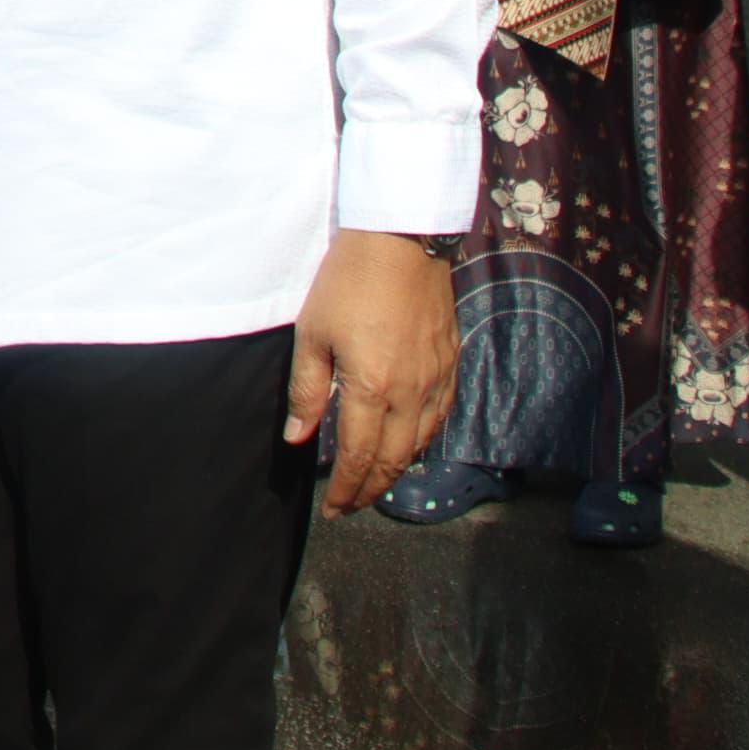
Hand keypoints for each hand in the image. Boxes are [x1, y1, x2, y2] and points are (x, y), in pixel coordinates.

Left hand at [288, 230, 455, 513]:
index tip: (334, 510)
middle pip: (392, 460)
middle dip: (370, 490)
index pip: (358, 457)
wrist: (402, 239)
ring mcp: (436, 379)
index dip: (346, 490)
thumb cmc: (349, 281)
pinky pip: (441, 416)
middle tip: (352, 506)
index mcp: (371, 388)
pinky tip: (409, 444)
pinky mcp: (450, 362)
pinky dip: (423, 440)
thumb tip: (298, 438)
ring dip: (396, 470)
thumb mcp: (313, 333)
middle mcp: (410, 393)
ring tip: (374, 481)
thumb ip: (306, 391)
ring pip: (420, 444)